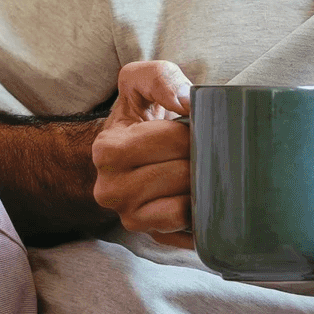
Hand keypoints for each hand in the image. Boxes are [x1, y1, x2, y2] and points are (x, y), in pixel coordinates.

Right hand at [90, 60, 194, 248]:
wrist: (127, 151)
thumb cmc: (140, 113)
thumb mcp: (141, 81)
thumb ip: (160, 78)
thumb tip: (186, 101)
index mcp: (108, 150)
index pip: (172, 140)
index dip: (193, 129)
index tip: (193, 124)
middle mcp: (111, 190)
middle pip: (182, 174)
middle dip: (201, 157)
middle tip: (205, 146)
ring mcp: (129, 217)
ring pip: (185, 205)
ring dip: (202, 185)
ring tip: (199, 167)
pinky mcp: (151, 235)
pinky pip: (187, 229)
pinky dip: (200, 213)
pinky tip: (201, 195)